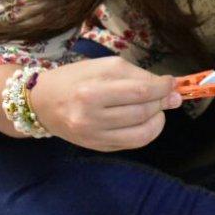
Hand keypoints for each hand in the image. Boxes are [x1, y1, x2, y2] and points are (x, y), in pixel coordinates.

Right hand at [29, 57, 180, 151]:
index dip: (162, 87)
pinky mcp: (99, 148)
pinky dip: (147, 131)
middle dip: (161, 102)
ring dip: (158, 118)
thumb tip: (170, 89)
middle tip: (168, 94)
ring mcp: (94, 137)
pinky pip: (133, 143)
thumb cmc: (75, 78)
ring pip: (142, 133)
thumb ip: (137, 76)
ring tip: (156, 108)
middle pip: (142, 112)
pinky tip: (145, 119)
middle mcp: (91, 118)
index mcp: (91, 92)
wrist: (42, 103)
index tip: (171, 82)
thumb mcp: (104, 67)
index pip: (140, 91)